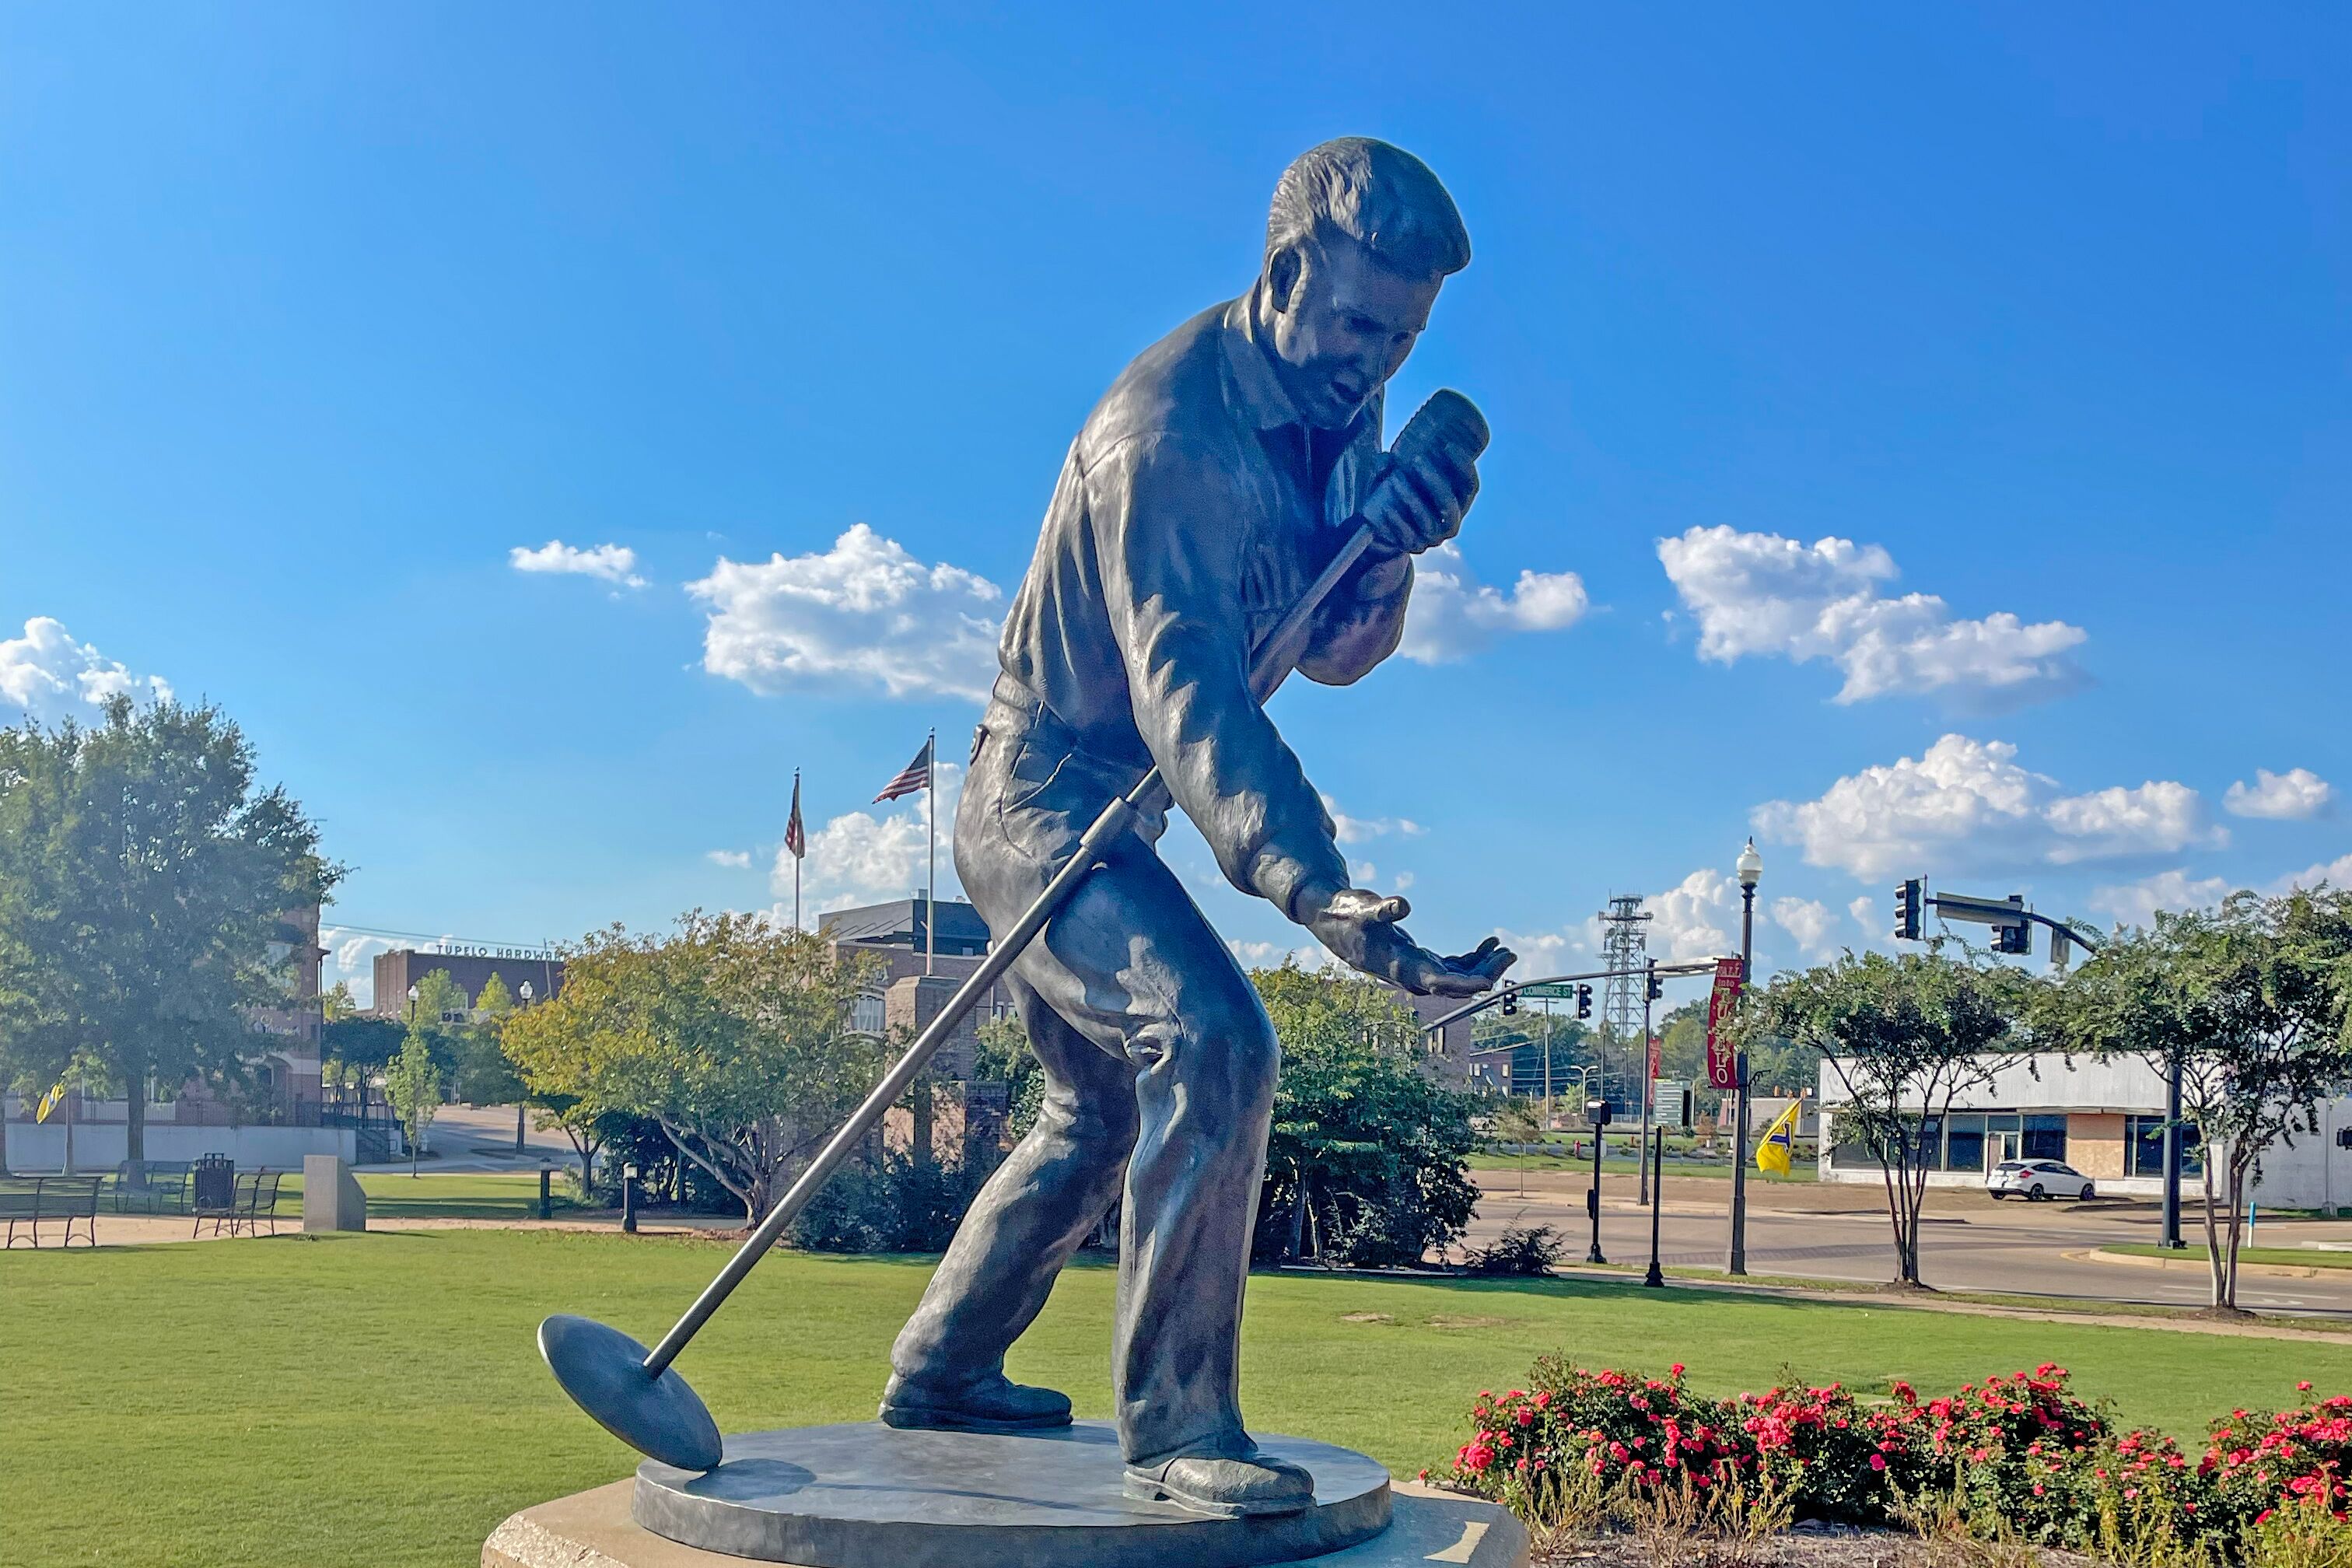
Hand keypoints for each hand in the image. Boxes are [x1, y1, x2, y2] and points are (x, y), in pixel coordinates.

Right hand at [1300, 885, 1516, 996]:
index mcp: (1399, 965)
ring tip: (1504, 949)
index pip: (1437, 981)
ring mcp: (1414, 968)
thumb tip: (1403, 905)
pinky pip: (1450, 967)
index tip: (1489, 980)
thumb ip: (1383, 909)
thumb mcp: (1363, 907)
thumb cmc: (1347, 913)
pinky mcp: (1417, 960)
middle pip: (1453, 983)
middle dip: (1483, 973)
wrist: (1330, 920)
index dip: (1464, 983)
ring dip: (1480, 967)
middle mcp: (1409, 973)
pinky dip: (1469, 960)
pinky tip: (1486, 945)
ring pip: (1455, 977)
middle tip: (1509, 954)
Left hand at [1359, 428, 1480, 556]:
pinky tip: (1385, 506)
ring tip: (1395, 478)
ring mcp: (1431, 538)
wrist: (1388, 530)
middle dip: (1434, 480)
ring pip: (1425, 519)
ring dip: (1410, 497)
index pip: (1469, 486)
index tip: (1448, 446)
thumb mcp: (1402, 476)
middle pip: (1448, 503)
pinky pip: (1405, 533)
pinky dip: (1396, 519)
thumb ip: (1393, 466)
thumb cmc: (1402, 494)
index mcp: (1458, 503)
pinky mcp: (1412, 546)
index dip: (1463, 467)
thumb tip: (1385, 459)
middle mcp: (1450, 523)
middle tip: (1417, 460)